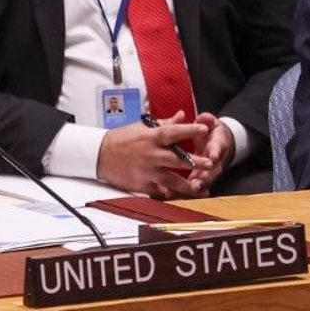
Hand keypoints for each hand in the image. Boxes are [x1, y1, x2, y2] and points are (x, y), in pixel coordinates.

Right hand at [97, 111, 212, 197]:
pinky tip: (178, 195)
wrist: (99, 155)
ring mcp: (146, 171)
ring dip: (187, 185)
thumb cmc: (120, 139)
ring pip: (171, 180)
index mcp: (150, 138)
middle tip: (210, 163)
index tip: (204, 129)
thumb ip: (164, 123)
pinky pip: (159, 191)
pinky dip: (169, 193)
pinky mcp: (141, 185)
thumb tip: (182, 115)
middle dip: (196, 162)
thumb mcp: (141, 127)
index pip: (173, 132)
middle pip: (177, 159)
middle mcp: (150, 155)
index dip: (189, 130)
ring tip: (200, 187)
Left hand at [188, 113, 234, 190]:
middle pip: (213, 170)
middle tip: (198, 181)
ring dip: (198, 186)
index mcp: (217, 144)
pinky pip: (197, 185)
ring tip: (190, 190)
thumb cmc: (211, 132)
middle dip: (206, 176)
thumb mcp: (211, 123)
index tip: (213, 155)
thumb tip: (204, 117)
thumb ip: (208, 121)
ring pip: (205, 180)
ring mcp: (210, 170)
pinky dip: (190, 190)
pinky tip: (181, 194)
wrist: (219, 142)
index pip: (218, 148)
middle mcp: (215, 160)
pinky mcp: (202, 176)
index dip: (215, 152)